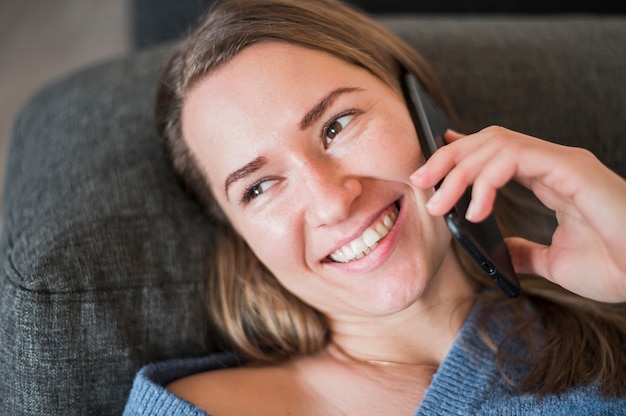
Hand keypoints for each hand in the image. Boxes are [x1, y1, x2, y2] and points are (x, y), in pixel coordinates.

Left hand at [410, 126, 625, 302]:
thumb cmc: (616, 266)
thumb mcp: (554, 262)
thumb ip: (526, 251)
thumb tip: (501, 252)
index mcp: (549, 178)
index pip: (495, 151)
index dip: (459, 152)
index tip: (430, 167)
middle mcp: (552, 163)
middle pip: (487, 140)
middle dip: (447, 159)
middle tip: (419, 182)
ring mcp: (562, 162)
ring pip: (495, 143)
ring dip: (459, 170)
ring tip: (440, 203)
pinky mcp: (571, 168)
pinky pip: (515, 157)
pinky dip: (487, 180)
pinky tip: (477, 209)